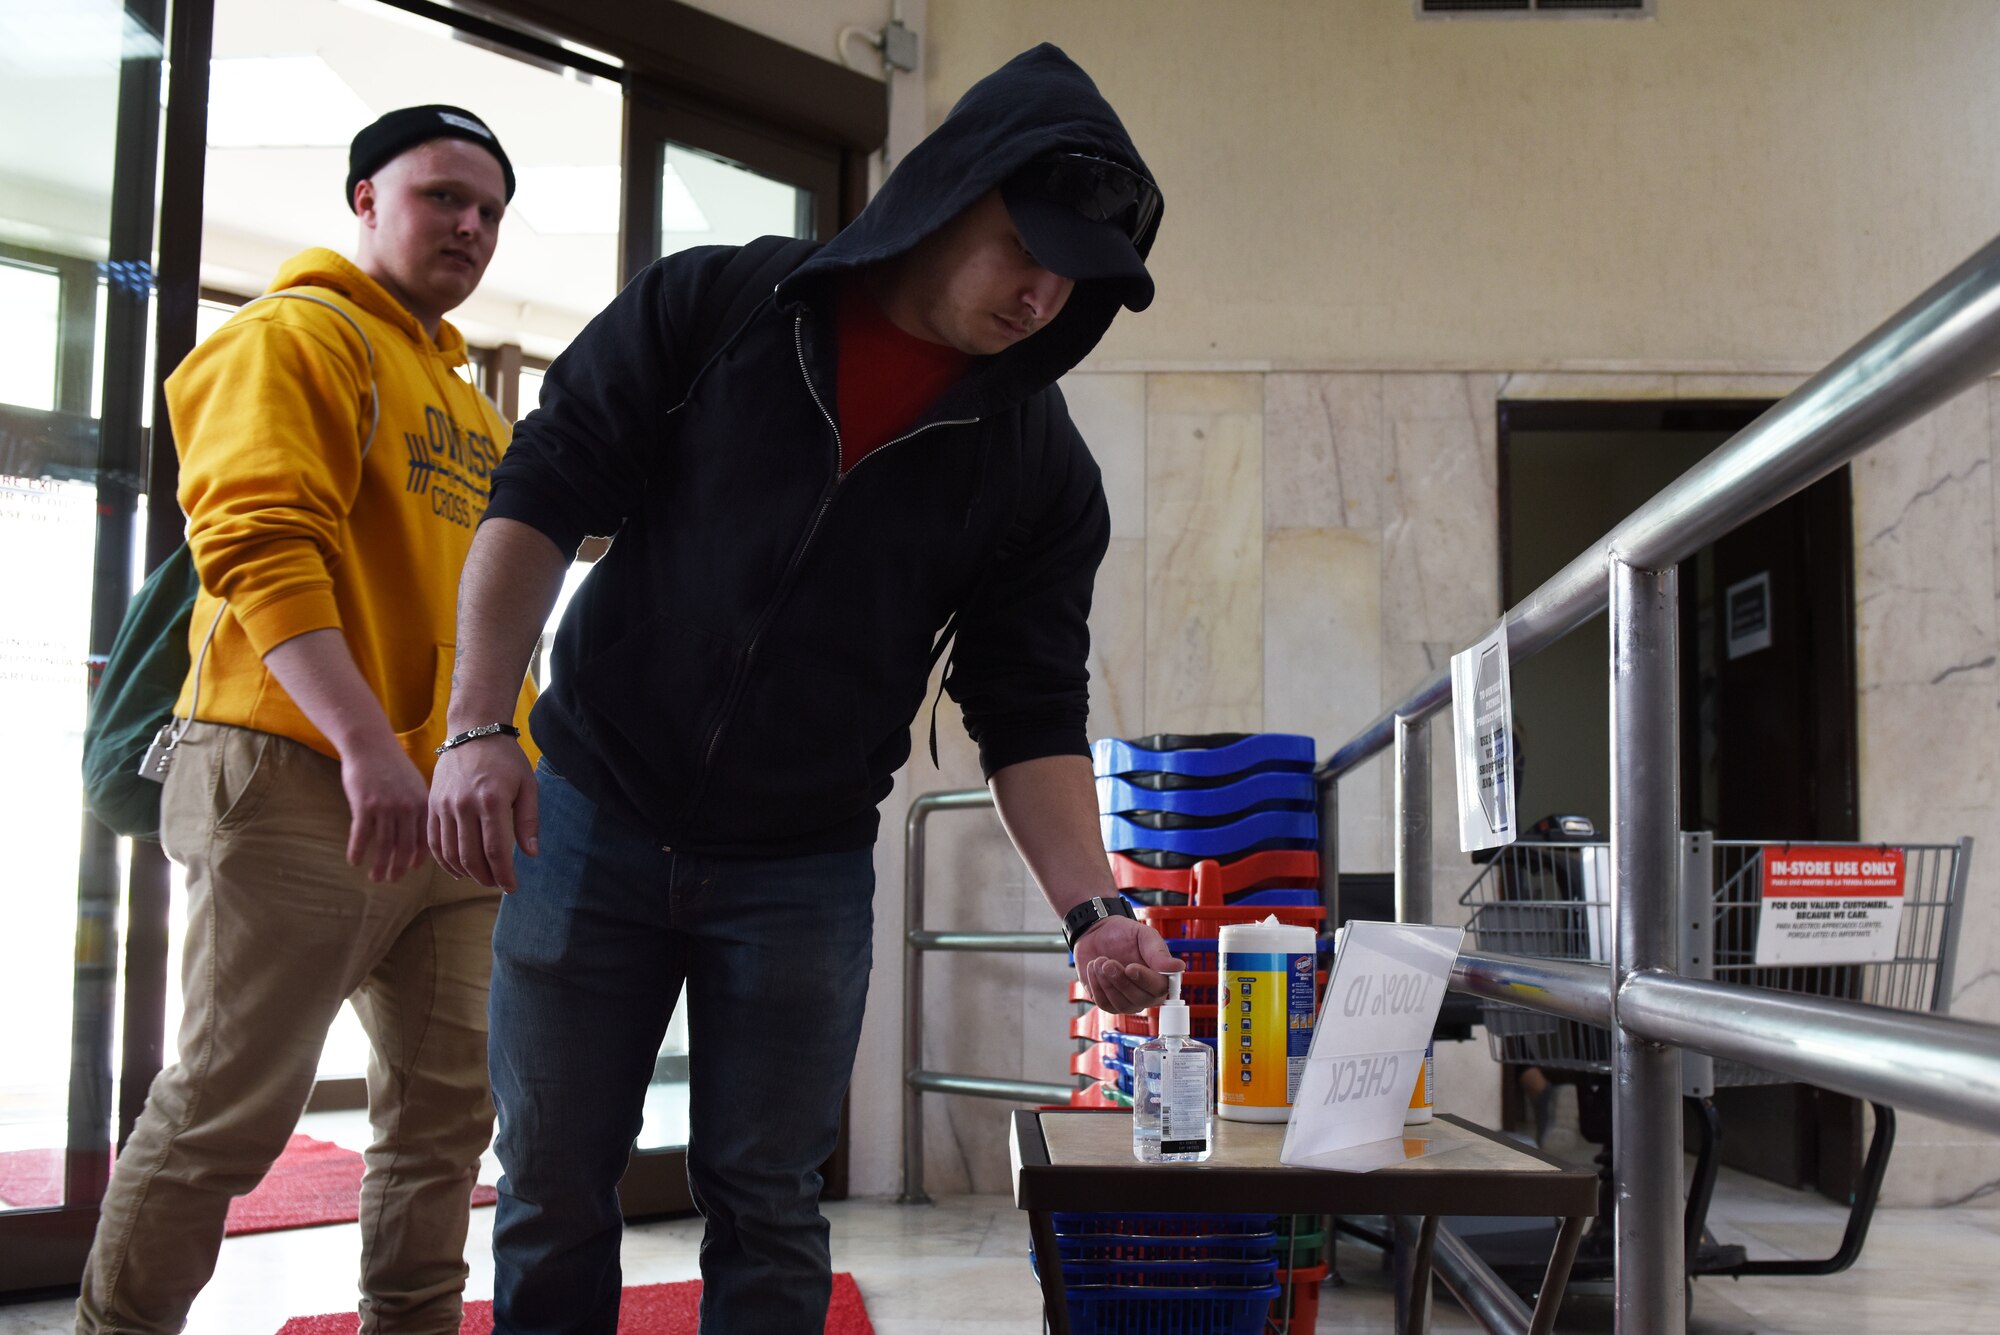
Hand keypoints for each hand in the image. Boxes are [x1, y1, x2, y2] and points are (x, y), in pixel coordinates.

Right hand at [339, 741, 431, 882]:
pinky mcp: (364, 805)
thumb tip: (419, 836)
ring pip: (384, 846)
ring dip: (378, 865)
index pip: (424, 840)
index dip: (417, 859)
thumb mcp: (415, 785)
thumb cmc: (391, 766)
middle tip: (390, 880)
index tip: (410, 870)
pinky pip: (361, 836)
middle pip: (404, 847)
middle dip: (398, 868)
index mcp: (422, 804)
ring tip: (374, 877)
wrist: (370, 744)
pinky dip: (357, 851)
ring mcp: (386, 807)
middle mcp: (408, 808)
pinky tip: (353, 861)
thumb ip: (418, 808)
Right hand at [428, 737, 537, 890]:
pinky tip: (458, 869)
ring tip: (481, 878)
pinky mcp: (431, 805)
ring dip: (466, 872)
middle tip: (498, 884)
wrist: (472, 732)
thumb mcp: (527, 785)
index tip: (511, 888)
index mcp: (491, 801)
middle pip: (471, 856)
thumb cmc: (505, 759)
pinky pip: (433, 842)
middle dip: (486, 877)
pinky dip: (444, 861)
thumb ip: (528, 820)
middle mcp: (464, 805)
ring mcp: (444, 806)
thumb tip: (531, 855)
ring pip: (450, 853)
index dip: (504, 875)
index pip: (496, 850)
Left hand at [1072, 916, 1181, 1013]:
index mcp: (1161, 977)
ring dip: (1106, 982)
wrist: (1098, 933)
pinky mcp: (1110, 1004)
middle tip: (1108, 962)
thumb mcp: (1143, 935)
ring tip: (1100, 961)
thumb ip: (1159, 952)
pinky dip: (1096, 986)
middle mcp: (1148, 994)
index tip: (1130, 967)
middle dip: (1121, 980)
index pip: (1160, 988)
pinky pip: (1104, 1004)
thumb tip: (1179, 967)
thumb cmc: (1124, 934)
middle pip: (1140, 999)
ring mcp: (1129, 1001)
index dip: (1145, 980)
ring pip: (1121, 1004)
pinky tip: (1094, 969)